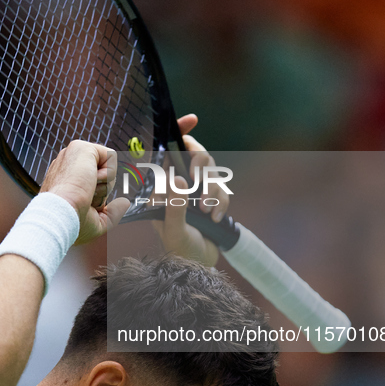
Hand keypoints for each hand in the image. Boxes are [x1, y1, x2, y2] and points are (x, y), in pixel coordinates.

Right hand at [41, 140, 128, 243]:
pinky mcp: (81, 147)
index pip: (91, 181)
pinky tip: (90, 180)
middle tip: (86, 200)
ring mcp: (72, 155)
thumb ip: (112, 213)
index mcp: (66, 180)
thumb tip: (125, 202)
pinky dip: (108, 174)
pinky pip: (111, 157)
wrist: (61, 215)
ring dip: (104, 185)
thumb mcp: (96, 223)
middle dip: (101, 191)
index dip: (96, 195)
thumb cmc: (73, 223)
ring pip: (107, 168)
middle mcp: (68, 165)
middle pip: (101, 176)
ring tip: (86, 190)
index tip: (87, 206)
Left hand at [153, 114, 229, 266]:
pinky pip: (223, 189)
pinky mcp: (211, 197)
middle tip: (200, 183)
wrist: (198, 266)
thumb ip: (175, 207)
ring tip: (205, 212)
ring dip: (212, 190)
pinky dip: (221, 202)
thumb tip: (178, 181)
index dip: (179, 131)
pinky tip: (214, 218)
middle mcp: (178, 182)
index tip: (191, 119)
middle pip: (196, 155)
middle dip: (202, 168)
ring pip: (212, 172)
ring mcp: (196, 189)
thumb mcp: (173, 230)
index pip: (168, 151)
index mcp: (162, 185)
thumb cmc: (177, 249)